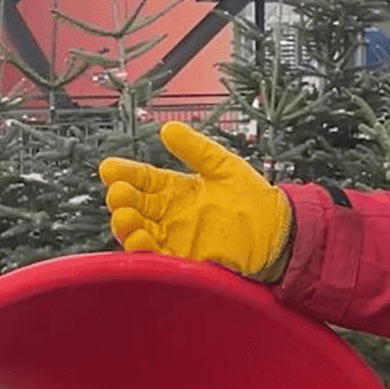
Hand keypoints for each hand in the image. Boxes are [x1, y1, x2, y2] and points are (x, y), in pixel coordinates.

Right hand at [98, 121, 293, 281]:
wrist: (279, 233)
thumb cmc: (255, 200)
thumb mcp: (224, 166)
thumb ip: (197, 149)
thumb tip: (168, 128)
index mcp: (177, 190)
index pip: (142, 179)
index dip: (125, 173)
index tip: (110, 168)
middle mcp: (170, 215)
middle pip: (135, 206)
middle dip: (121, 199)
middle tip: (118, 191)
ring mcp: (176, 239)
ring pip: (139, 232)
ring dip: (126, 225)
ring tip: (124, 215)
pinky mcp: (185, 260)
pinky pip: (158, 257)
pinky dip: (145, 250)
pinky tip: (141, 238)